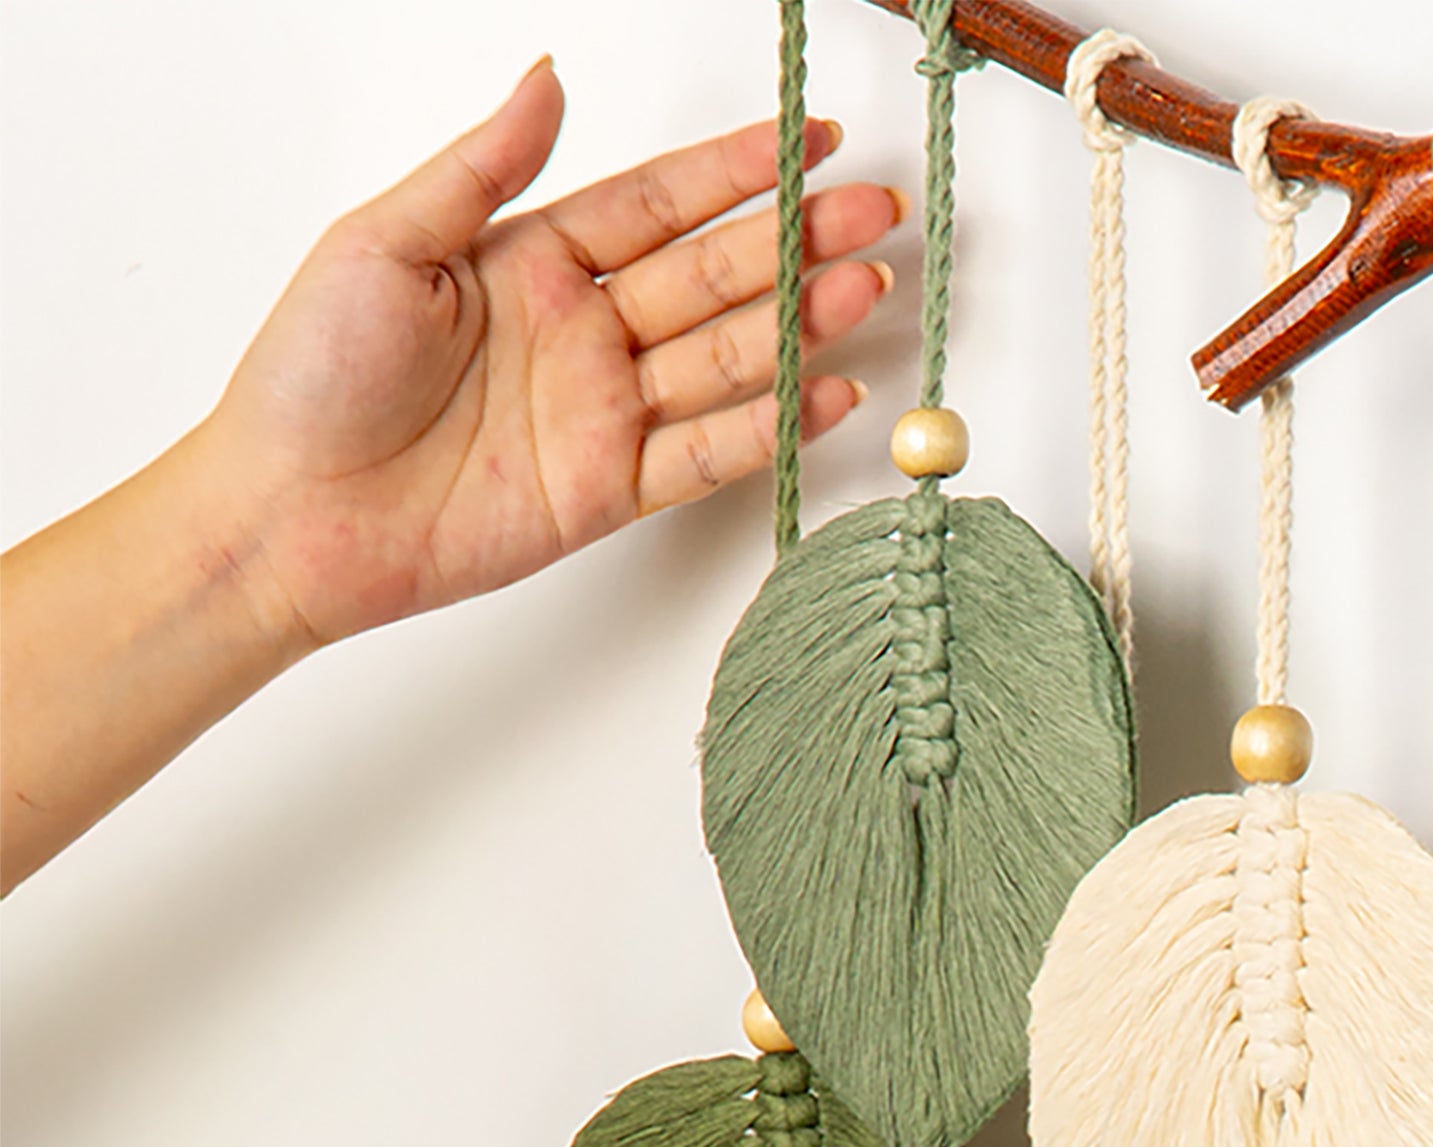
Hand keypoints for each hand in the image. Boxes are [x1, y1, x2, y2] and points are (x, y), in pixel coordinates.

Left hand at [201, 58, 898, 646]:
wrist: (289, 513)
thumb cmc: (312, 373)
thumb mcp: (385, 239)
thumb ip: (482, 167)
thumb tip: (548, 79)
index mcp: (529, 260)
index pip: (656, 203)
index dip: (736, 172)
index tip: (808, 141)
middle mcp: (580, 332)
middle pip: (712, 275)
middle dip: (797, 241)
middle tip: (874, 211)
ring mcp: (603, 413)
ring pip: (726, 358)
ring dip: (801, 325)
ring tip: (869, 286)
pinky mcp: (609, 492)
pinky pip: (709, 454)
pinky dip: (773, 428)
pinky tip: (831, 393)